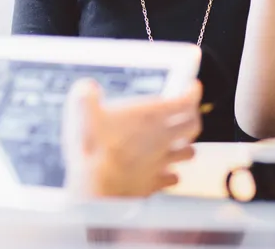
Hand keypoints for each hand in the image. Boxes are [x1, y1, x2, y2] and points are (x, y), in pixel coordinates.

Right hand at [62, 80, 201, 197]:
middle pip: (192, 126)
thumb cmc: (93, 148)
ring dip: (186, 146)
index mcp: (149, 116)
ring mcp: (160, 162)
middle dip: (192, 116)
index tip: (191, 87)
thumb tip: (87, 87)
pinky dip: (172, 173)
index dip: (192, 92)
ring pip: (188, 152)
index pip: (185, 101)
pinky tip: (164, 171)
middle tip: (187, 112)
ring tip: (179, 142)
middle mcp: (161, 138)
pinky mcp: (154, 182)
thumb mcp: (82, 111)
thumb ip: (86, 95)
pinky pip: (173, 178)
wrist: (95, 187)